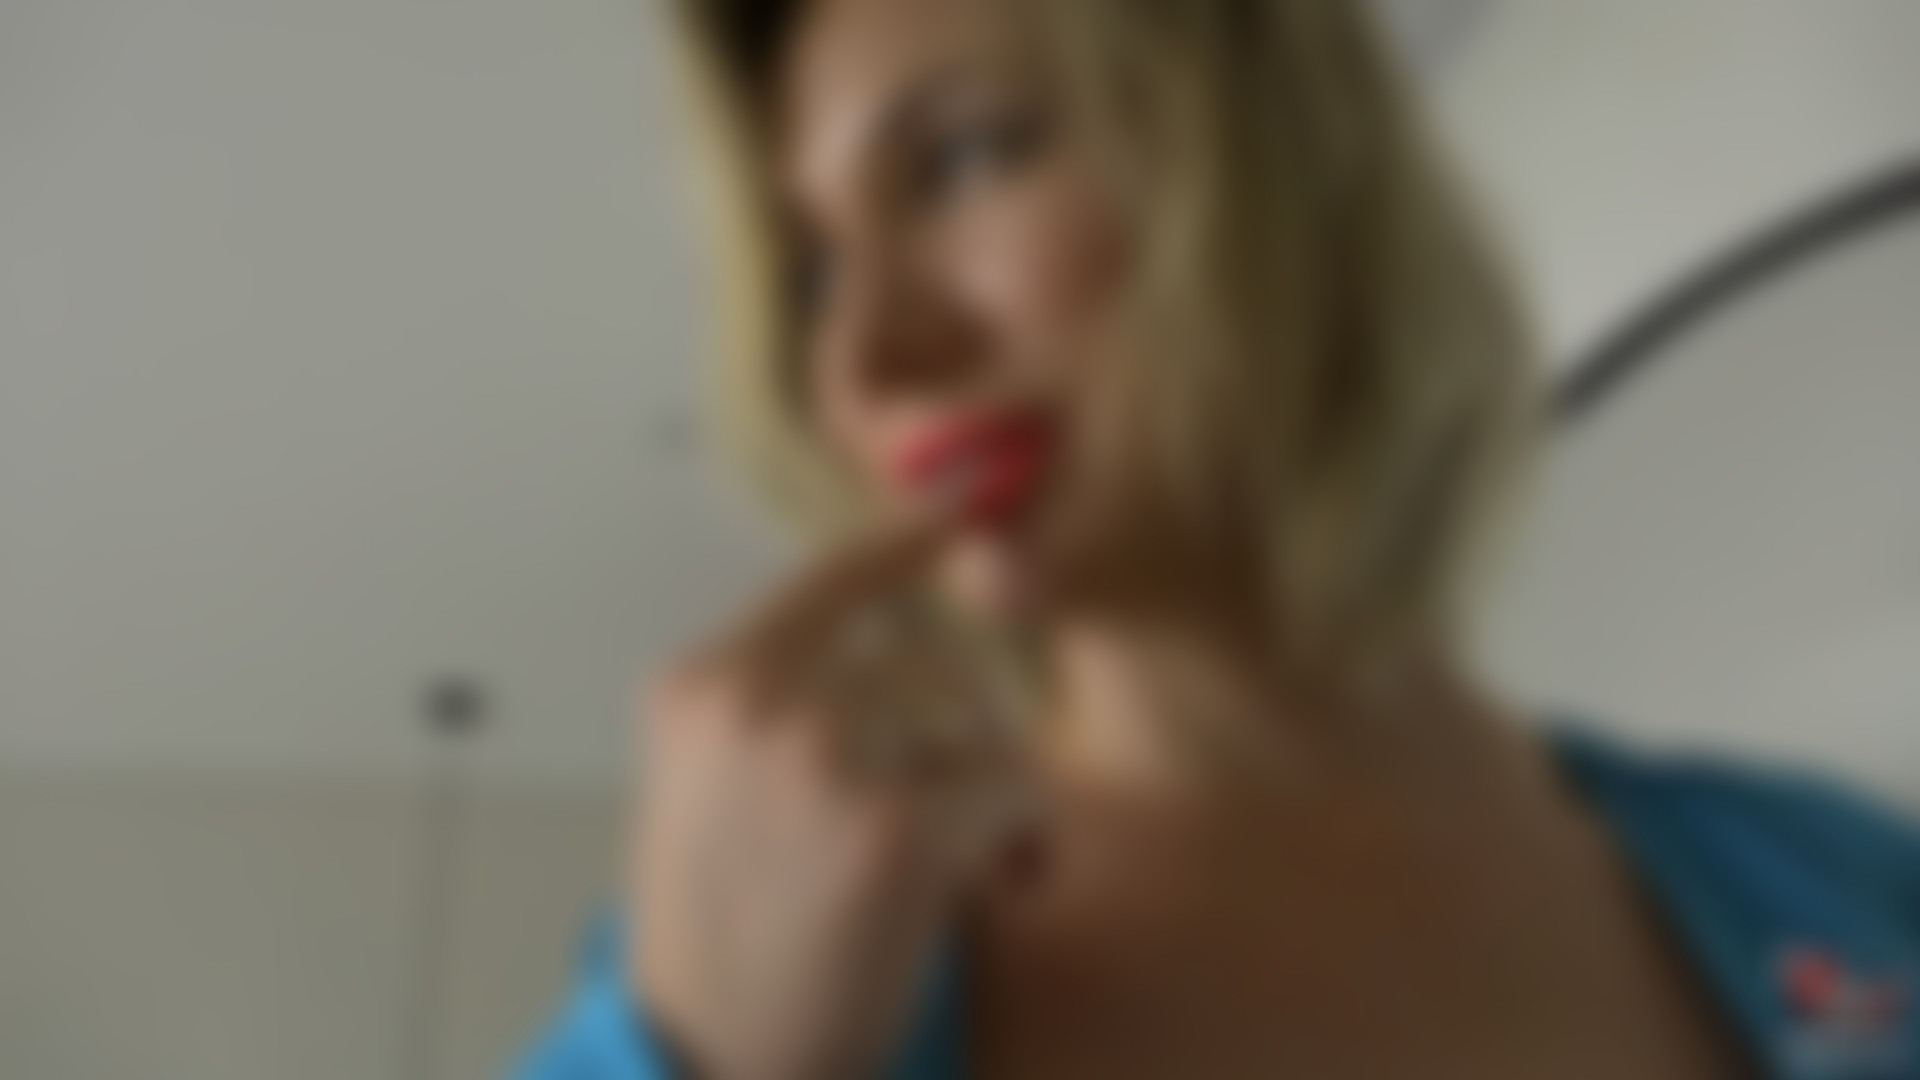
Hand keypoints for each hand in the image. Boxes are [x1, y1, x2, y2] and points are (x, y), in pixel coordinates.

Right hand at [630, 511, 1034, 1079]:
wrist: (712, 1061)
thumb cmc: (720, 938)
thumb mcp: (709, 788)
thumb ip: (780, 698)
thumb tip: (896, 631)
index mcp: (702, 688)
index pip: (831, 576)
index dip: (909, 545)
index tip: (965, 520)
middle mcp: (756, 705)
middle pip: (923, 661)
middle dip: (959, 734)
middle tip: (938, 818)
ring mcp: (822, 761)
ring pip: (974, 725)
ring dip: (984, 790)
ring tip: (948, 864)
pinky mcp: (896, 830)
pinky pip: (1014, 790)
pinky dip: (1022, 842)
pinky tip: (986, 889)